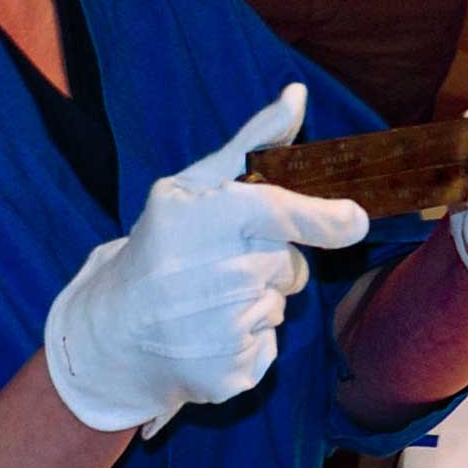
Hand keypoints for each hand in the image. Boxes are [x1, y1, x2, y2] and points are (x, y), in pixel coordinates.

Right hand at [39, 83, 371, 435]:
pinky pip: (270, 346)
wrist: (113, 334)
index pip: (275, 212)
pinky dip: (250, 340)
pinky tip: (210, 332)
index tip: (355, 220)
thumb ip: (253, 143)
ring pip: (280, 305)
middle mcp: (207, 275)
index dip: (323, 217)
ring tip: (209, 299)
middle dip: (271, 261)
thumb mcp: (194, 187)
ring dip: (258, 300)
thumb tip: (297, 94)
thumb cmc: (162, 246)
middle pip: (290, 264)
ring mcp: (218, 330)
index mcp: (198, 220)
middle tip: (223, 263)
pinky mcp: (228, 372)